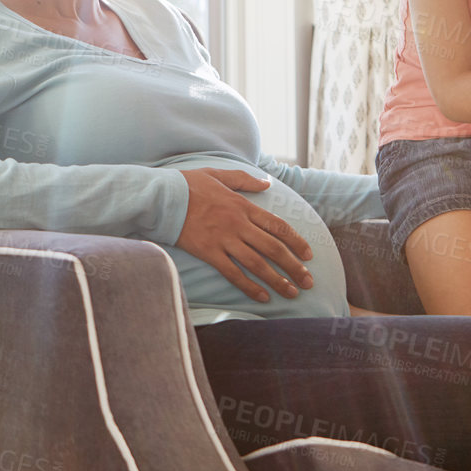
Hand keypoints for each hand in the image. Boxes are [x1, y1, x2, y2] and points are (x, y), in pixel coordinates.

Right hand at [176, 169, 313, 302]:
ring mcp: (224, 240)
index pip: (278, 226)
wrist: (161, 197)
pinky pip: (233, 273)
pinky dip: (249, 286)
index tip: (309, 255)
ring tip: (292, 293)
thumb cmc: (188, 185)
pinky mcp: (208, 252)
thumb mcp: (218, 174)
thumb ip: (244, 180)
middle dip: (294, 266)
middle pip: (273, 248)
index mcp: (243, 206)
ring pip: (257, 263)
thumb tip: (267, 183)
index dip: (297, 242)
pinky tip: (262, 296)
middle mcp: (238, 224)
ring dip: (277, 280)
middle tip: (308, 281)